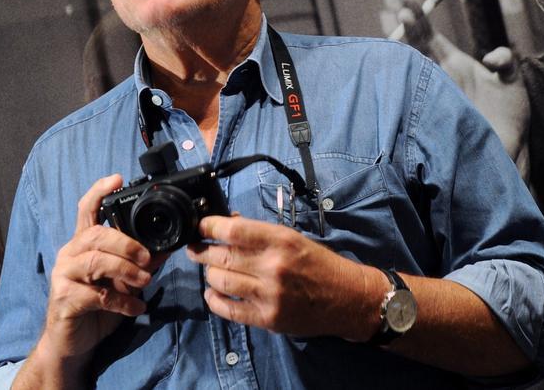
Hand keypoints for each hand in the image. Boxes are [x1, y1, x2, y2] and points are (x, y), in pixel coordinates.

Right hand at [36, 175, 159, 364]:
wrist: (72, 343)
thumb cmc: (96, 307)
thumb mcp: (123, 282)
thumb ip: (138, 263)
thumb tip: (165, 249)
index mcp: (83, 244)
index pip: (87, 210)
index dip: (99, 192)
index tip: (116, 178)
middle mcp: (70, 254)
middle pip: (97, 234)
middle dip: (127, 243)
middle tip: (148, 258)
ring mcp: (64, 276)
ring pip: (96, 261)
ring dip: (126, 270)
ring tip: (146, 281)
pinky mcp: (64, 299)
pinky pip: (97, 294)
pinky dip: (122, 301)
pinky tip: (137, 308)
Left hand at [187, 215, 381, 340]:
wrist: (347, 298)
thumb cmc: (321, 265)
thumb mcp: (294, 239)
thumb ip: (261, 234)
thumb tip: (228, 225)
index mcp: (281, 240)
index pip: (233, 230)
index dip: (210, 226)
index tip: (201, 226)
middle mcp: (273, 266)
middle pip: (221, 256)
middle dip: (202, 251)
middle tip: (196, 249)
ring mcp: (269, 294)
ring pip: (220, 281)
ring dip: (209, 274)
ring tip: (210, 270)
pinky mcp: (267, 318)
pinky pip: (228, 309)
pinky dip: (214, 300)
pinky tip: (213, 293)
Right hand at [397, 0, 529, 158]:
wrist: (508, 149)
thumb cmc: (509, 114)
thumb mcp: (513, 80)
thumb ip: (505, 60)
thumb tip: (491, 57)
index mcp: (453, 64)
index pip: (428, 35)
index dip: (417, 15)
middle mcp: (438, 78)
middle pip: (415, 47)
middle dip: (409, 26)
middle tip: (402, 7)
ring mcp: (433, 97)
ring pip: (410, 71)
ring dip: (405, 53)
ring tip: (402, 32)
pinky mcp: (433, 117)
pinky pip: (414, 100)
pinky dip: (406, 87)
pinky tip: (402, 69)